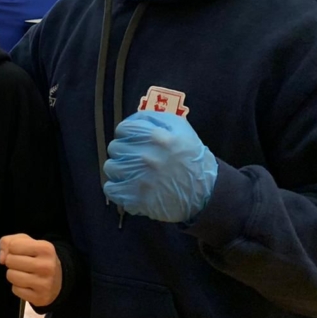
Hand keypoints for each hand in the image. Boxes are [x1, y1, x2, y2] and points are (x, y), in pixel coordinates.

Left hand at [0, 234, 62, 306]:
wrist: (58, 280)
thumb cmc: (38, 258)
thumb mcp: (27, 243)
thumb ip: (9, 242)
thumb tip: (1, 259)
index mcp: (46, 249)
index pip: (13, 245)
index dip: (13, 249)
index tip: (22, 253)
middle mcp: (47, 266)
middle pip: (10, 261)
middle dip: (12, 262)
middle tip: (22, 265)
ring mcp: (44, 284)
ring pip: (11, 276)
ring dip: (13, 275)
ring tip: (24, 274)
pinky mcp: (40, 298)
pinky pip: (15, 290)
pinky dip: (17, 287)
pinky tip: (27, 285)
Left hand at [103, 111, 217, 222]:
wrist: (205, 192)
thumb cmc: (191, 158)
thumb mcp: (181, 129)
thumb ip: (156, 118)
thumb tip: (133, 118)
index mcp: (158, 138)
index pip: (123, 129)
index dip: (126, 133)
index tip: (131, 139)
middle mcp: (147, 157)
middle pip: (115, 147)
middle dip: (122, 151)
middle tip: (133, 156)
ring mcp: (141, 179)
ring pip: (111, 167)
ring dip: (119, 169)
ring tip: (131, 172)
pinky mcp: (137, 199)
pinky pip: (111, 189)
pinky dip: (116, 188)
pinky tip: (127, 186)